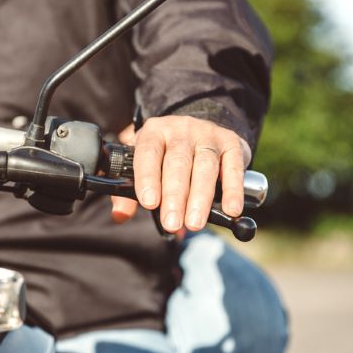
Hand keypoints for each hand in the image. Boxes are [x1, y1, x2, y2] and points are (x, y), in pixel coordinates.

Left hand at [110, 116, 250, 232]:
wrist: (198, 131)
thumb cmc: (166, 155)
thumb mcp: (144, 164)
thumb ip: (128, 192)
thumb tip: (120, 215)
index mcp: (154, 132)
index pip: (148, 153)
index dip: (148, 178)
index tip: (149, 203)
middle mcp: (181, 129)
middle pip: (178, 163)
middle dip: (175, 196)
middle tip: (172, 222)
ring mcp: (207, 134)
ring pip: (204, 166)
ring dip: (200, 198)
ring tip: (194, 223)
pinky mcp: (231, 143)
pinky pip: (233, 167)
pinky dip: (233, 190)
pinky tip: (231, 209)